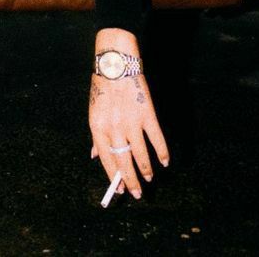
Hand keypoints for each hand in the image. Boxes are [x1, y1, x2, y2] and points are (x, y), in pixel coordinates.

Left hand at [89, 29, 168, 199]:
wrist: (116, 64)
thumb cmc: (103, 88)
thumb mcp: (94, 112)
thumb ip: (96, 136)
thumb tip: (95, 157)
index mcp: (97, 127)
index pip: (106, 159)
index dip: (113, 177)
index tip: (119, 189)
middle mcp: (114, 127)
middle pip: (123, 161)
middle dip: (131, 180)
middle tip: (137, 194)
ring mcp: (131, 121)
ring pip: (140, 154)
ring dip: (146, 169)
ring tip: (149, 179)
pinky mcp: (147, 114)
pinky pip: (156, 139)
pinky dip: (162, 152)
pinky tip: (164, 161)